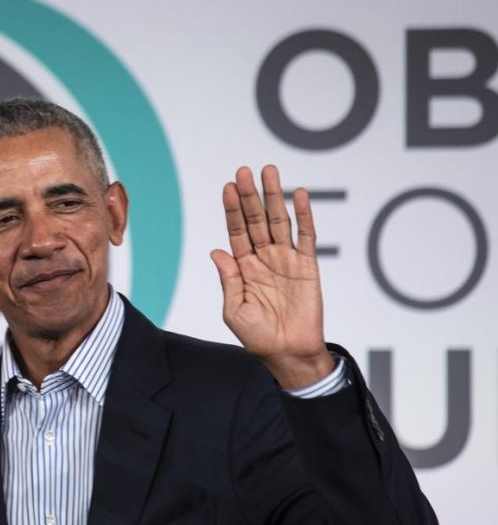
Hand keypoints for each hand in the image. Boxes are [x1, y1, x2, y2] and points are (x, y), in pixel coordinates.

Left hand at [210, 165, 332, 388]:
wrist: (288, 353)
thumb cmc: (258, 337)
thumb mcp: (234, 310)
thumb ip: (228, 280)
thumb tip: (216, 252)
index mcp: (243, 267)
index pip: (236, 232)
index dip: (232, 210)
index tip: (228, 188)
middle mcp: (264, 258)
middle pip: (255, 220)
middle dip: (250, 196)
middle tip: (245, 171)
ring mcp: (286, 260)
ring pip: (279, 221)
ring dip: (274, 197)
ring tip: (270, 172)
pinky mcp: (308, 266)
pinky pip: (306, 236)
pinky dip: (304, 215)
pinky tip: (299, 195)